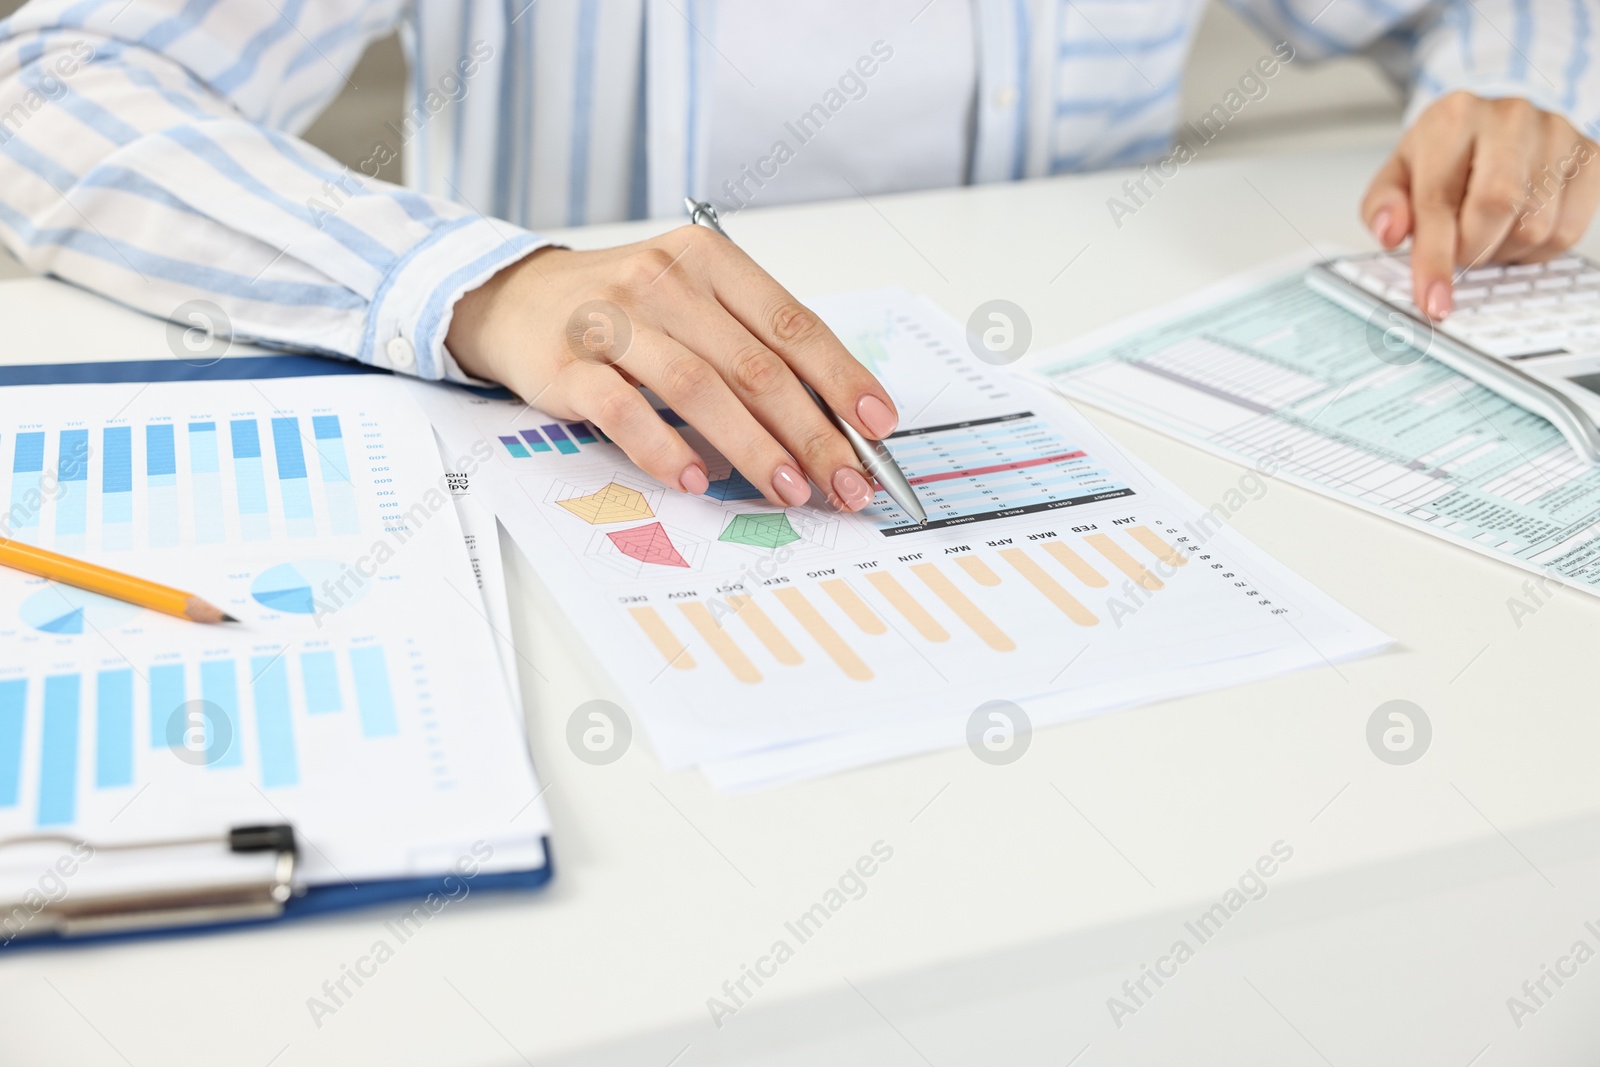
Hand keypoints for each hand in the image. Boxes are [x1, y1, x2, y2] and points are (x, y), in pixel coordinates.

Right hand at [445, 226, 897, 510]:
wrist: (516, 300)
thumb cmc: (623, 310)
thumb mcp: (693, 304)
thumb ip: (753, 348)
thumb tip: (828, 421)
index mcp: (710, 261)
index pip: (793, 323)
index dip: (842, 378)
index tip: (879, 426)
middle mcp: (664, 280)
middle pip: (754, 364)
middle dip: (811, 432)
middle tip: (844, 482)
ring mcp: (613, 319)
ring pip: (698, 387)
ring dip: (753, 447)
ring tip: (788, 490)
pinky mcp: (568, 363)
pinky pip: (624, 409)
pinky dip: (665, 448)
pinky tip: (699, 481)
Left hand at [1361, 91, 1599, 319]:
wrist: (1489, 128)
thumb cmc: (1442, 157)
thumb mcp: (1398, 177)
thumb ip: (1382, 207)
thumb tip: (1390, 233)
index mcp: (1453, 117)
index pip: (1440, 200)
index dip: (1434, 260)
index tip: (1433, 301)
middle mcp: (1509, 117)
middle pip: (1497, 207)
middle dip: (1473, 251)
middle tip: (1460, 253)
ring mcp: (1556, 133)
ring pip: (1535, 226)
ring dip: (1503, 251)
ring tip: (1487, 232)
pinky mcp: (1589, 157)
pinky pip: (1568, 230)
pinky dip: (1537, 249)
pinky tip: (1516, 230)